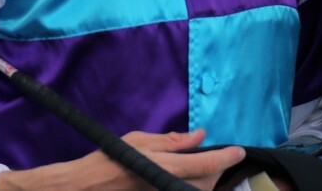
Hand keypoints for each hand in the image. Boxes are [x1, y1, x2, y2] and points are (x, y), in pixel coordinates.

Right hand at [0, 129, 244, 190]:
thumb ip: (172, 141)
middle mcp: (165, 186)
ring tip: (198, 167)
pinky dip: (187, 186)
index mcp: (163, 167)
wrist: (83, 188)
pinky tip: (182, 178)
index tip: (238, 151)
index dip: (226, 158)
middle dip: (213, 170)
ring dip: (201, 180)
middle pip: (206, 183)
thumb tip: (199, 135)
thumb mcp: (139, 141)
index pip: (206, 165)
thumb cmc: (108, 160)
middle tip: (212, 157)